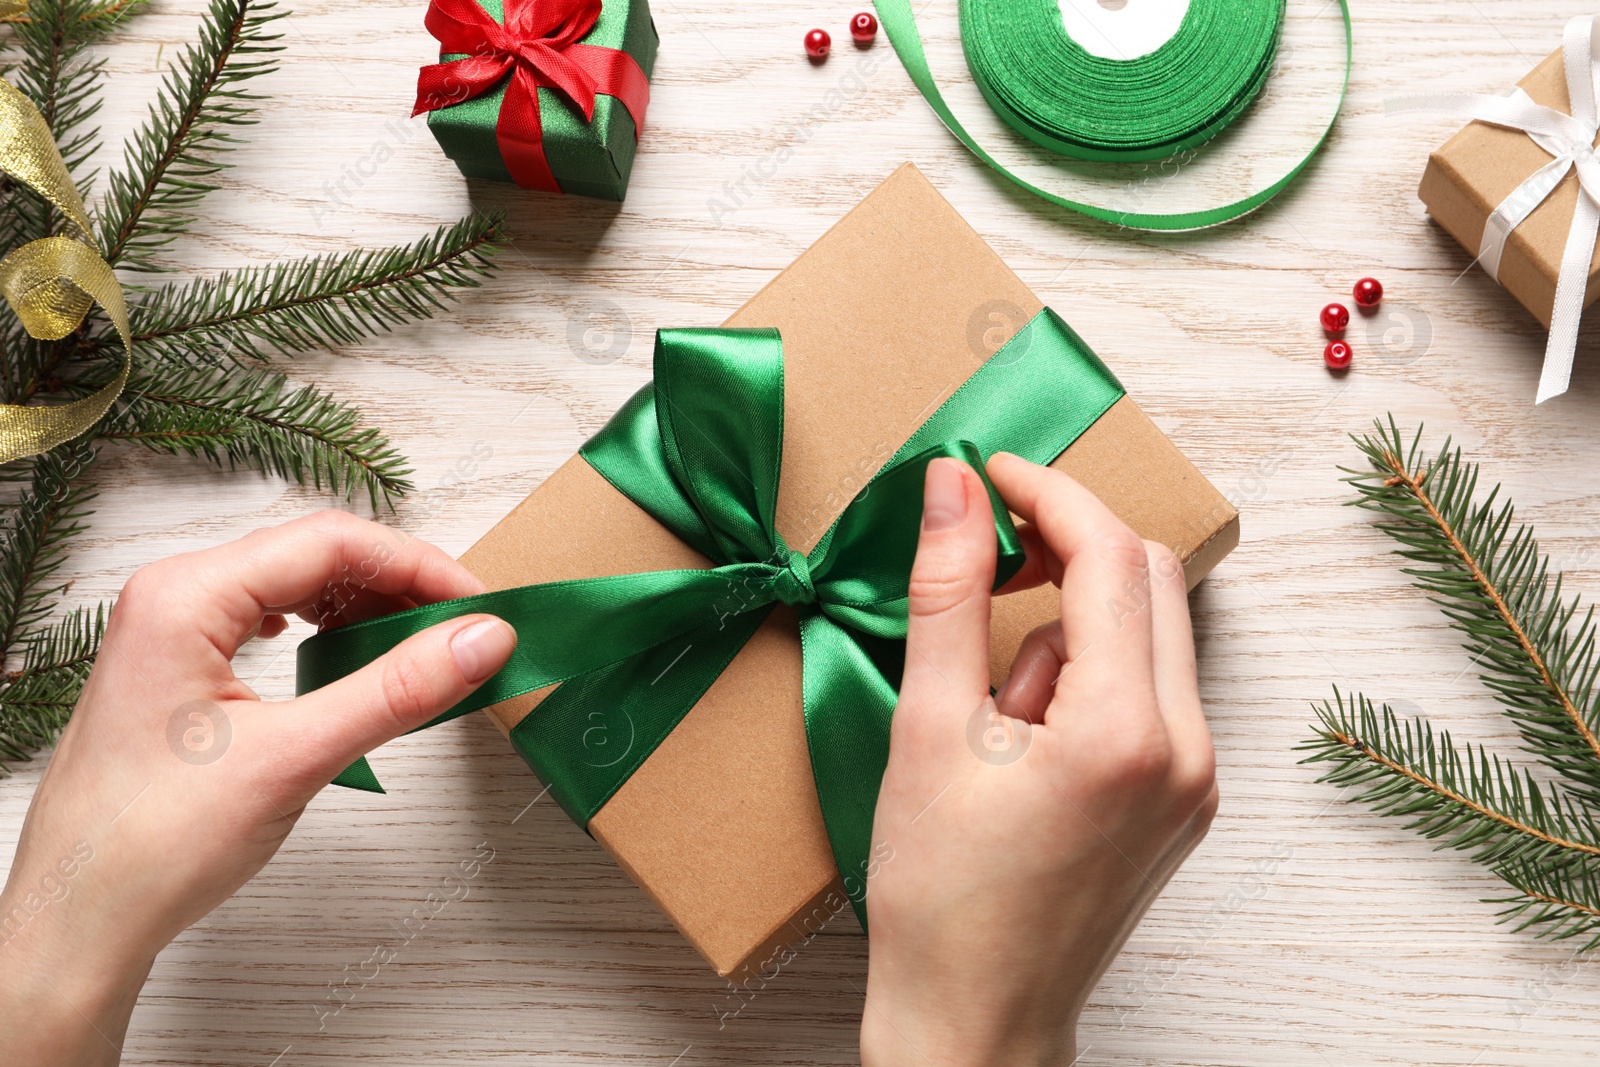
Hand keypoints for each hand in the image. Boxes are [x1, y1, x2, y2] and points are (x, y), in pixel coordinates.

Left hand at [0, 511, 515, 1065]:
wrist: (80, 921)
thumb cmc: (151, 845)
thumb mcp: (293, 758)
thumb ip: (396, 689)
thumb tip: (481, 638)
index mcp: (186, 596)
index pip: (331, 544)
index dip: (419, 567)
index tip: (482, 607)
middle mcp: (175, 597)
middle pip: (316, 556)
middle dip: (399, 587)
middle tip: (466, 631)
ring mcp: (175, 631)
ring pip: (296, 587)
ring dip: (367, 610)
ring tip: (423, 651)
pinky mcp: (182, 667)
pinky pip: (271, 621)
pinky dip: (329, 635)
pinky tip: (353, 661)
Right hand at [861, 453, 1216, 1065]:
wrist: (976, 1021)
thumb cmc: (938, 897)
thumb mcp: (928, 730)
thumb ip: (947, 594)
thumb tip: (948, 486)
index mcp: (1127, 732)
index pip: (1110, 557)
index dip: (1047, 493)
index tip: (986, 470)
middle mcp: (1189, 750)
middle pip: (1150, 579)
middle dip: (1068, 546)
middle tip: (986, 552)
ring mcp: (1197, 780)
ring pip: (1153, 631)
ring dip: (1072, 623)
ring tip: (991, 709)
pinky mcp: (1186, 800)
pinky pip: (1151, 690)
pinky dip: (1090, 674)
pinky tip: (1025, 735)